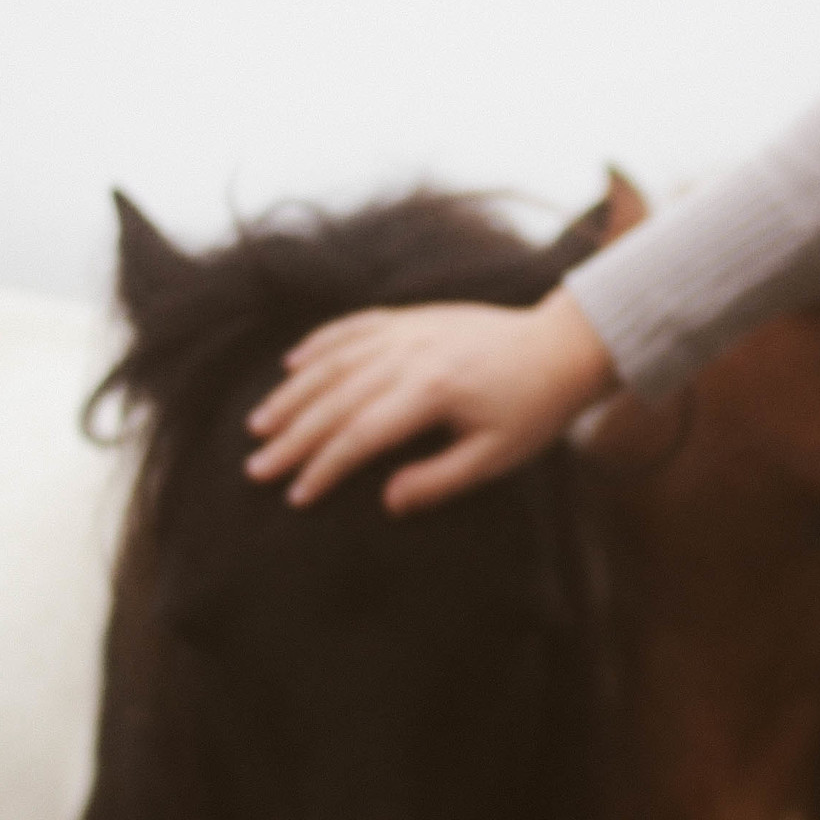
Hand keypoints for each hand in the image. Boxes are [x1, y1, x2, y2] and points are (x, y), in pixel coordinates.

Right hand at [245, 285, 617, 511]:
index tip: (296, 496)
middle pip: (335, 399)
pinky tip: (292, 364)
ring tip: (259, 424)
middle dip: (292, 437)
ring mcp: (408, 330)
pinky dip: (320, 344)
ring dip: (293, 394)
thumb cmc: (534, 410)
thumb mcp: (496, 457)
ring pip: (335, 361)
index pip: (361, 434)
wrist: (562, 346)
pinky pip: (354, 327)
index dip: (324, 467)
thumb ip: (440, 480)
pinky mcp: (412, 317)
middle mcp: (412, 354)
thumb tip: (387, 502)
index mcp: (433, 391)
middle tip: (256, 468)